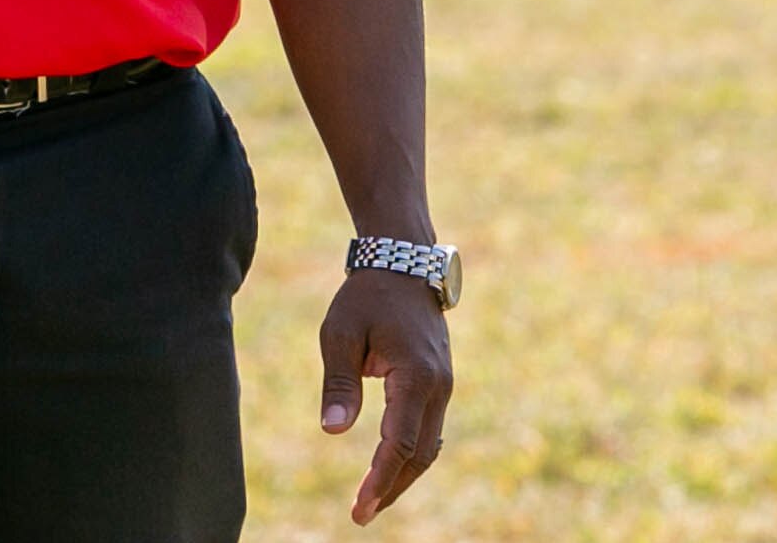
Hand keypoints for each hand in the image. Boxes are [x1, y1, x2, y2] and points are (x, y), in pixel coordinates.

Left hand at [318, 266, 453, 524]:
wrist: (403, 263)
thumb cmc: (366, 296)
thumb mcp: (341, 333)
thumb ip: (339, 382)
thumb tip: (332, 431)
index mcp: (415, 377)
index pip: (398, 444)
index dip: (379, 480)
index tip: (359, 508)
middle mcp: (438, 387)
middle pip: (419, 455)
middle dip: (391, 487)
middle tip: (360, 514)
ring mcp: (444, 385)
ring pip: (429, 446)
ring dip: (403, 474)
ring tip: (372, 499)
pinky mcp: (439, 382)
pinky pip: (429, 429)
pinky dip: (411, 453)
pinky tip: (390, 467)